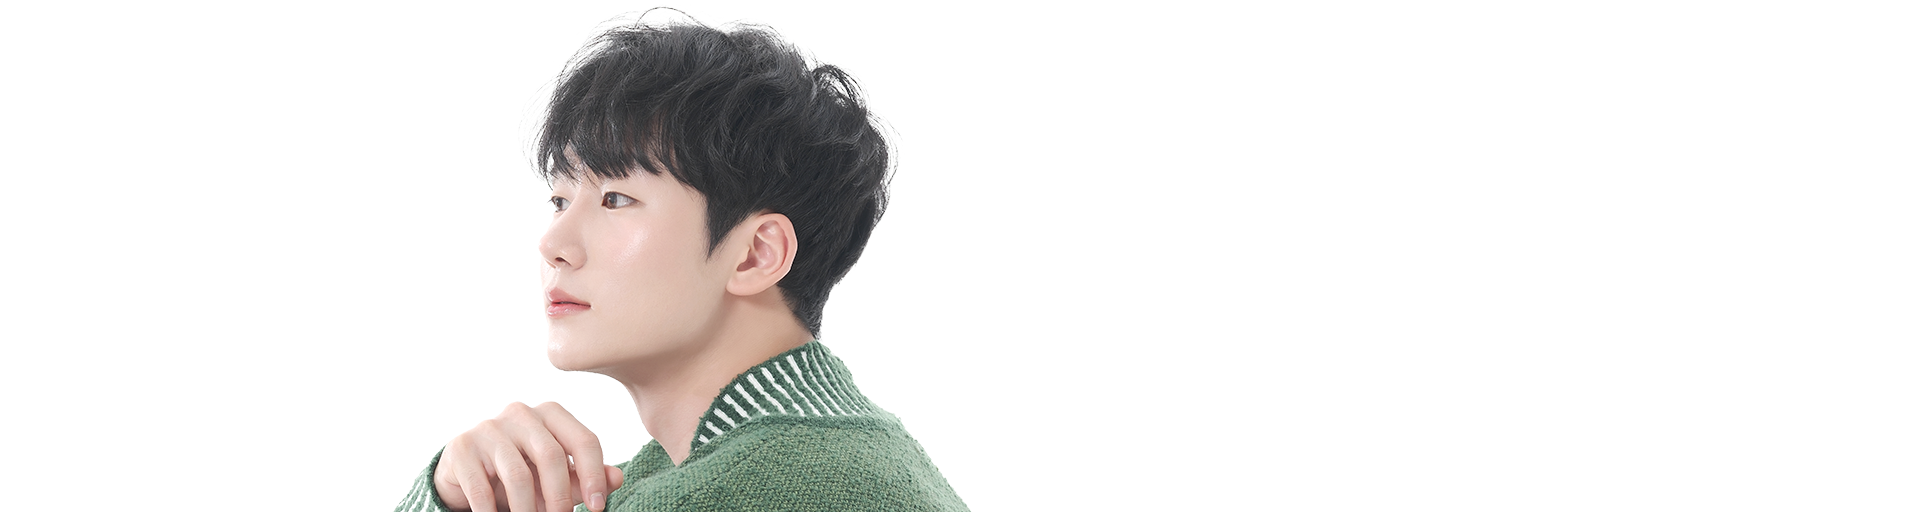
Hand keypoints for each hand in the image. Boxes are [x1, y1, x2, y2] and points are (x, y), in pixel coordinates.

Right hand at [433, 402, 625, 511]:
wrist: (466, 474)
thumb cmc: (521, 473)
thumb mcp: (555, 476)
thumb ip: (585, 476)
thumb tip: (616, 478)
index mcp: (550, 415)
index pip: (583, 440)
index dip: (594, 475)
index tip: (598, 507)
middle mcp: (520, 414)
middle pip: (551, 456)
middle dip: (560, 497)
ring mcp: (488, 428)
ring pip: (518, 475)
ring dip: (527, 509)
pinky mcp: (462, 448)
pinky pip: (482, 488)